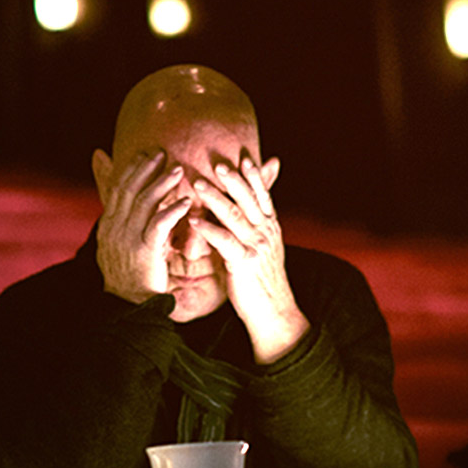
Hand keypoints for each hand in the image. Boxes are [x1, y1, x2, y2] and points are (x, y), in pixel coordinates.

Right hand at [95, 150, 192, 304]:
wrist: (131, 307)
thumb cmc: (131, 275)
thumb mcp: (121, 244)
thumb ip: (125, 220)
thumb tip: (129, 206)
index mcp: (108, 226)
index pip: (116, 188)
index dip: (131, 169)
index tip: (146, 153)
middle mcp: (113, 230)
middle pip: (128, 190)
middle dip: (145, 169)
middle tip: (162, 152)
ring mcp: (127, 240)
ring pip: (143, 204)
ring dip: (162, 184)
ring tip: (178, 170)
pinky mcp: (144, 253)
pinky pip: (158, 226)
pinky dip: (172, 210)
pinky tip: (186, 201)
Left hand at [190, 157, 309, 362]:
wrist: (273, 310)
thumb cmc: (262, 277)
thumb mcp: (264, 245)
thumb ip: (257, 222)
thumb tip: (252, 210)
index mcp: (271, 226)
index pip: (262, 195)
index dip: (253, 176)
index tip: (242, 157)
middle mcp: (266, 232)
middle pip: (248, 199)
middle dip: (233, 179)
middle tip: (218, 162)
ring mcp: (256, 247)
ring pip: (234, 215)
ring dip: (215, 198)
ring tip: (198, 183)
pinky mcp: (243, 263)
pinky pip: (224, 242)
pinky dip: (209, 229)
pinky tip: (194, 220)